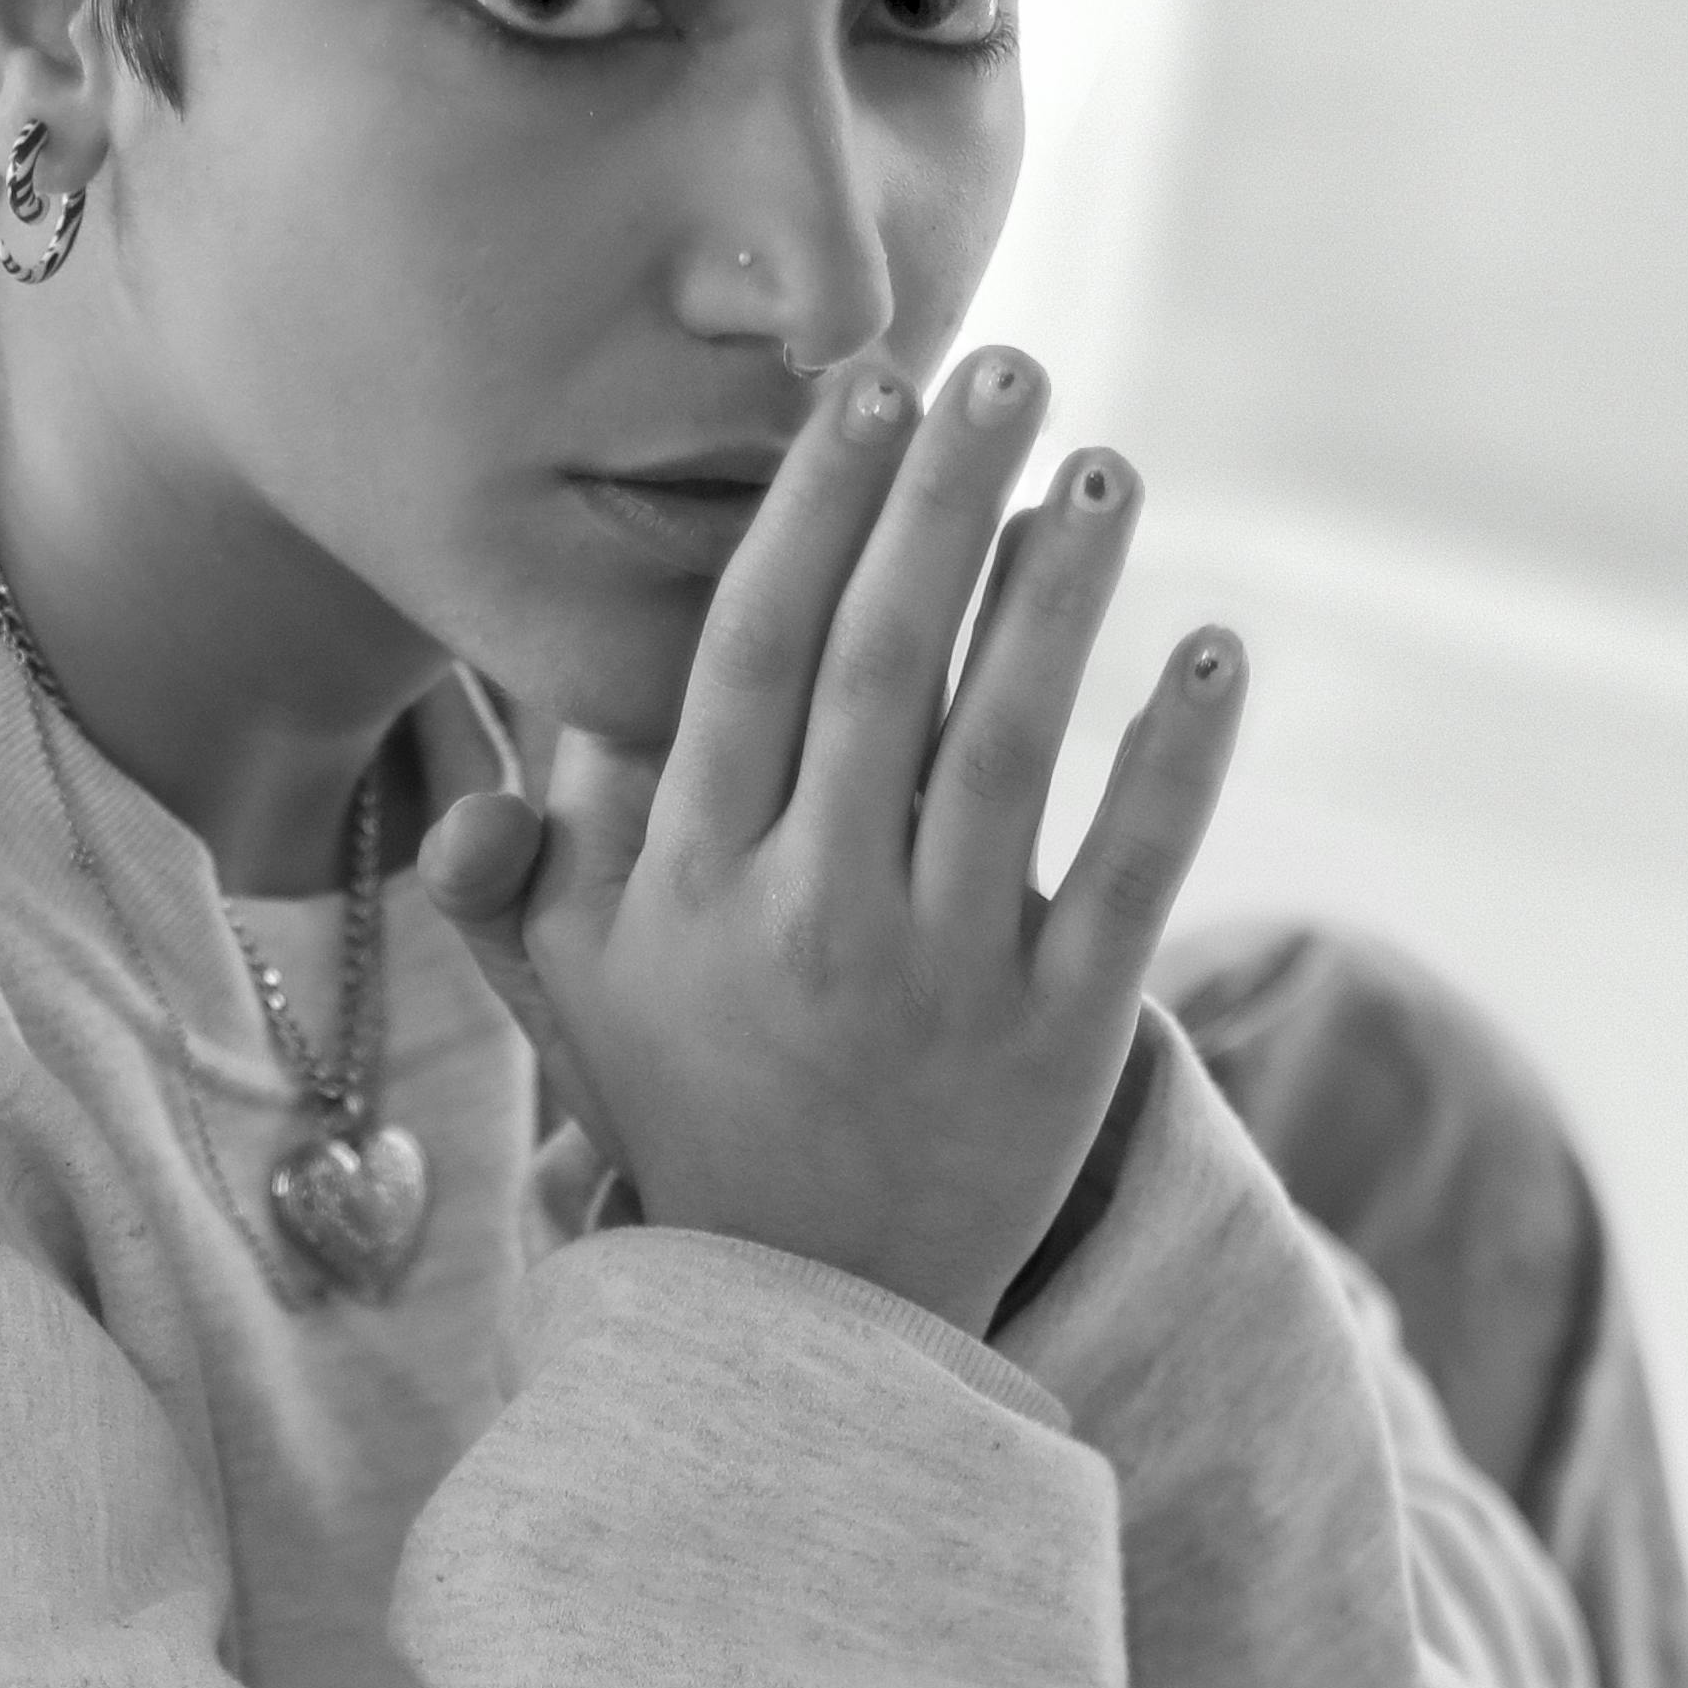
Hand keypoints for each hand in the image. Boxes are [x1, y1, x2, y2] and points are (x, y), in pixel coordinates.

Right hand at [416, 349, 1244, 1330]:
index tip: (863, 393)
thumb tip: (476, 761)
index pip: (753, 659)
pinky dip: (1174, 761)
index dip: (812, 514)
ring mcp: (944, 984)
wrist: (816, 1321)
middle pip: (884, 670)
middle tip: (1003, 366)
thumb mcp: (579, 997)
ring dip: (1061, 592)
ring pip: (1008, 750)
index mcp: (694, 888)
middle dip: (940, 500)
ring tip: (1103, 466)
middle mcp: (812, 923)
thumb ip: (524, 868)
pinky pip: (1130, 876)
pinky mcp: (1063, 1043)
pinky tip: (1210, 648)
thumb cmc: (696, 1107)